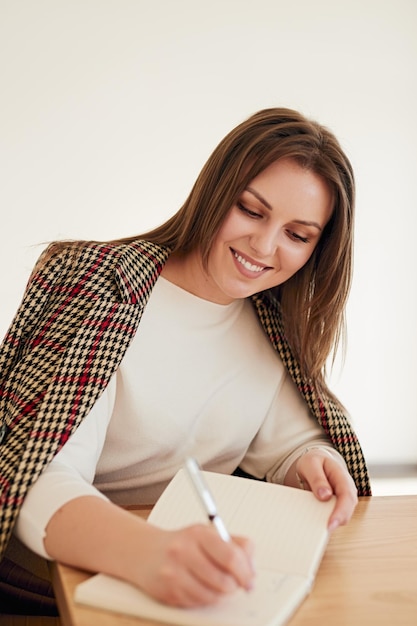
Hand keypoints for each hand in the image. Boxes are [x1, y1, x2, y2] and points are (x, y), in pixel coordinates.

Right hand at [134, 524, 254, 607]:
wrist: (145, 552)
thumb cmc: (181, 544)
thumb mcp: (208, 534)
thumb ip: (235, 545)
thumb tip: (252, 568)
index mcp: (198, 533)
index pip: (231, 556)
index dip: (246, 572)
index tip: (250, 579)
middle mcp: (184, 551)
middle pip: (224, 580)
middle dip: (235, 585)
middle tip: (236, 584)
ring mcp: (174, 573)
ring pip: (213, 596)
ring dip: (220, 594)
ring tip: (216, 584)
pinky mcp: (169, 592)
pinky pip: (199, 603)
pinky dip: (205, 598)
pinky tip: (199, 587)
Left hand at [293, 449, 357, 530]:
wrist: (316, 462)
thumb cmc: (314, 462)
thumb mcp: (311, 463)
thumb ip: (317, 478)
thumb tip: (325, 496)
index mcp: (342, 476)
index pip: (347, 495)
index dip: (341, 512)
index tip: (331, 524)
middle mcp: (347, 489)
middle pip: (348, 509)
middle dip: (338, 521)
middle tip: (324, 531)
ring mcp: (343, 499)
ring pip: (342, 516)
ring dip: (332, 523)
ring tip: (317, 531)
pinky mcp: (335, 506)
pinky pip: (333, 516)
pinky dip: (326, 521)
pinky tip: (315, 526)